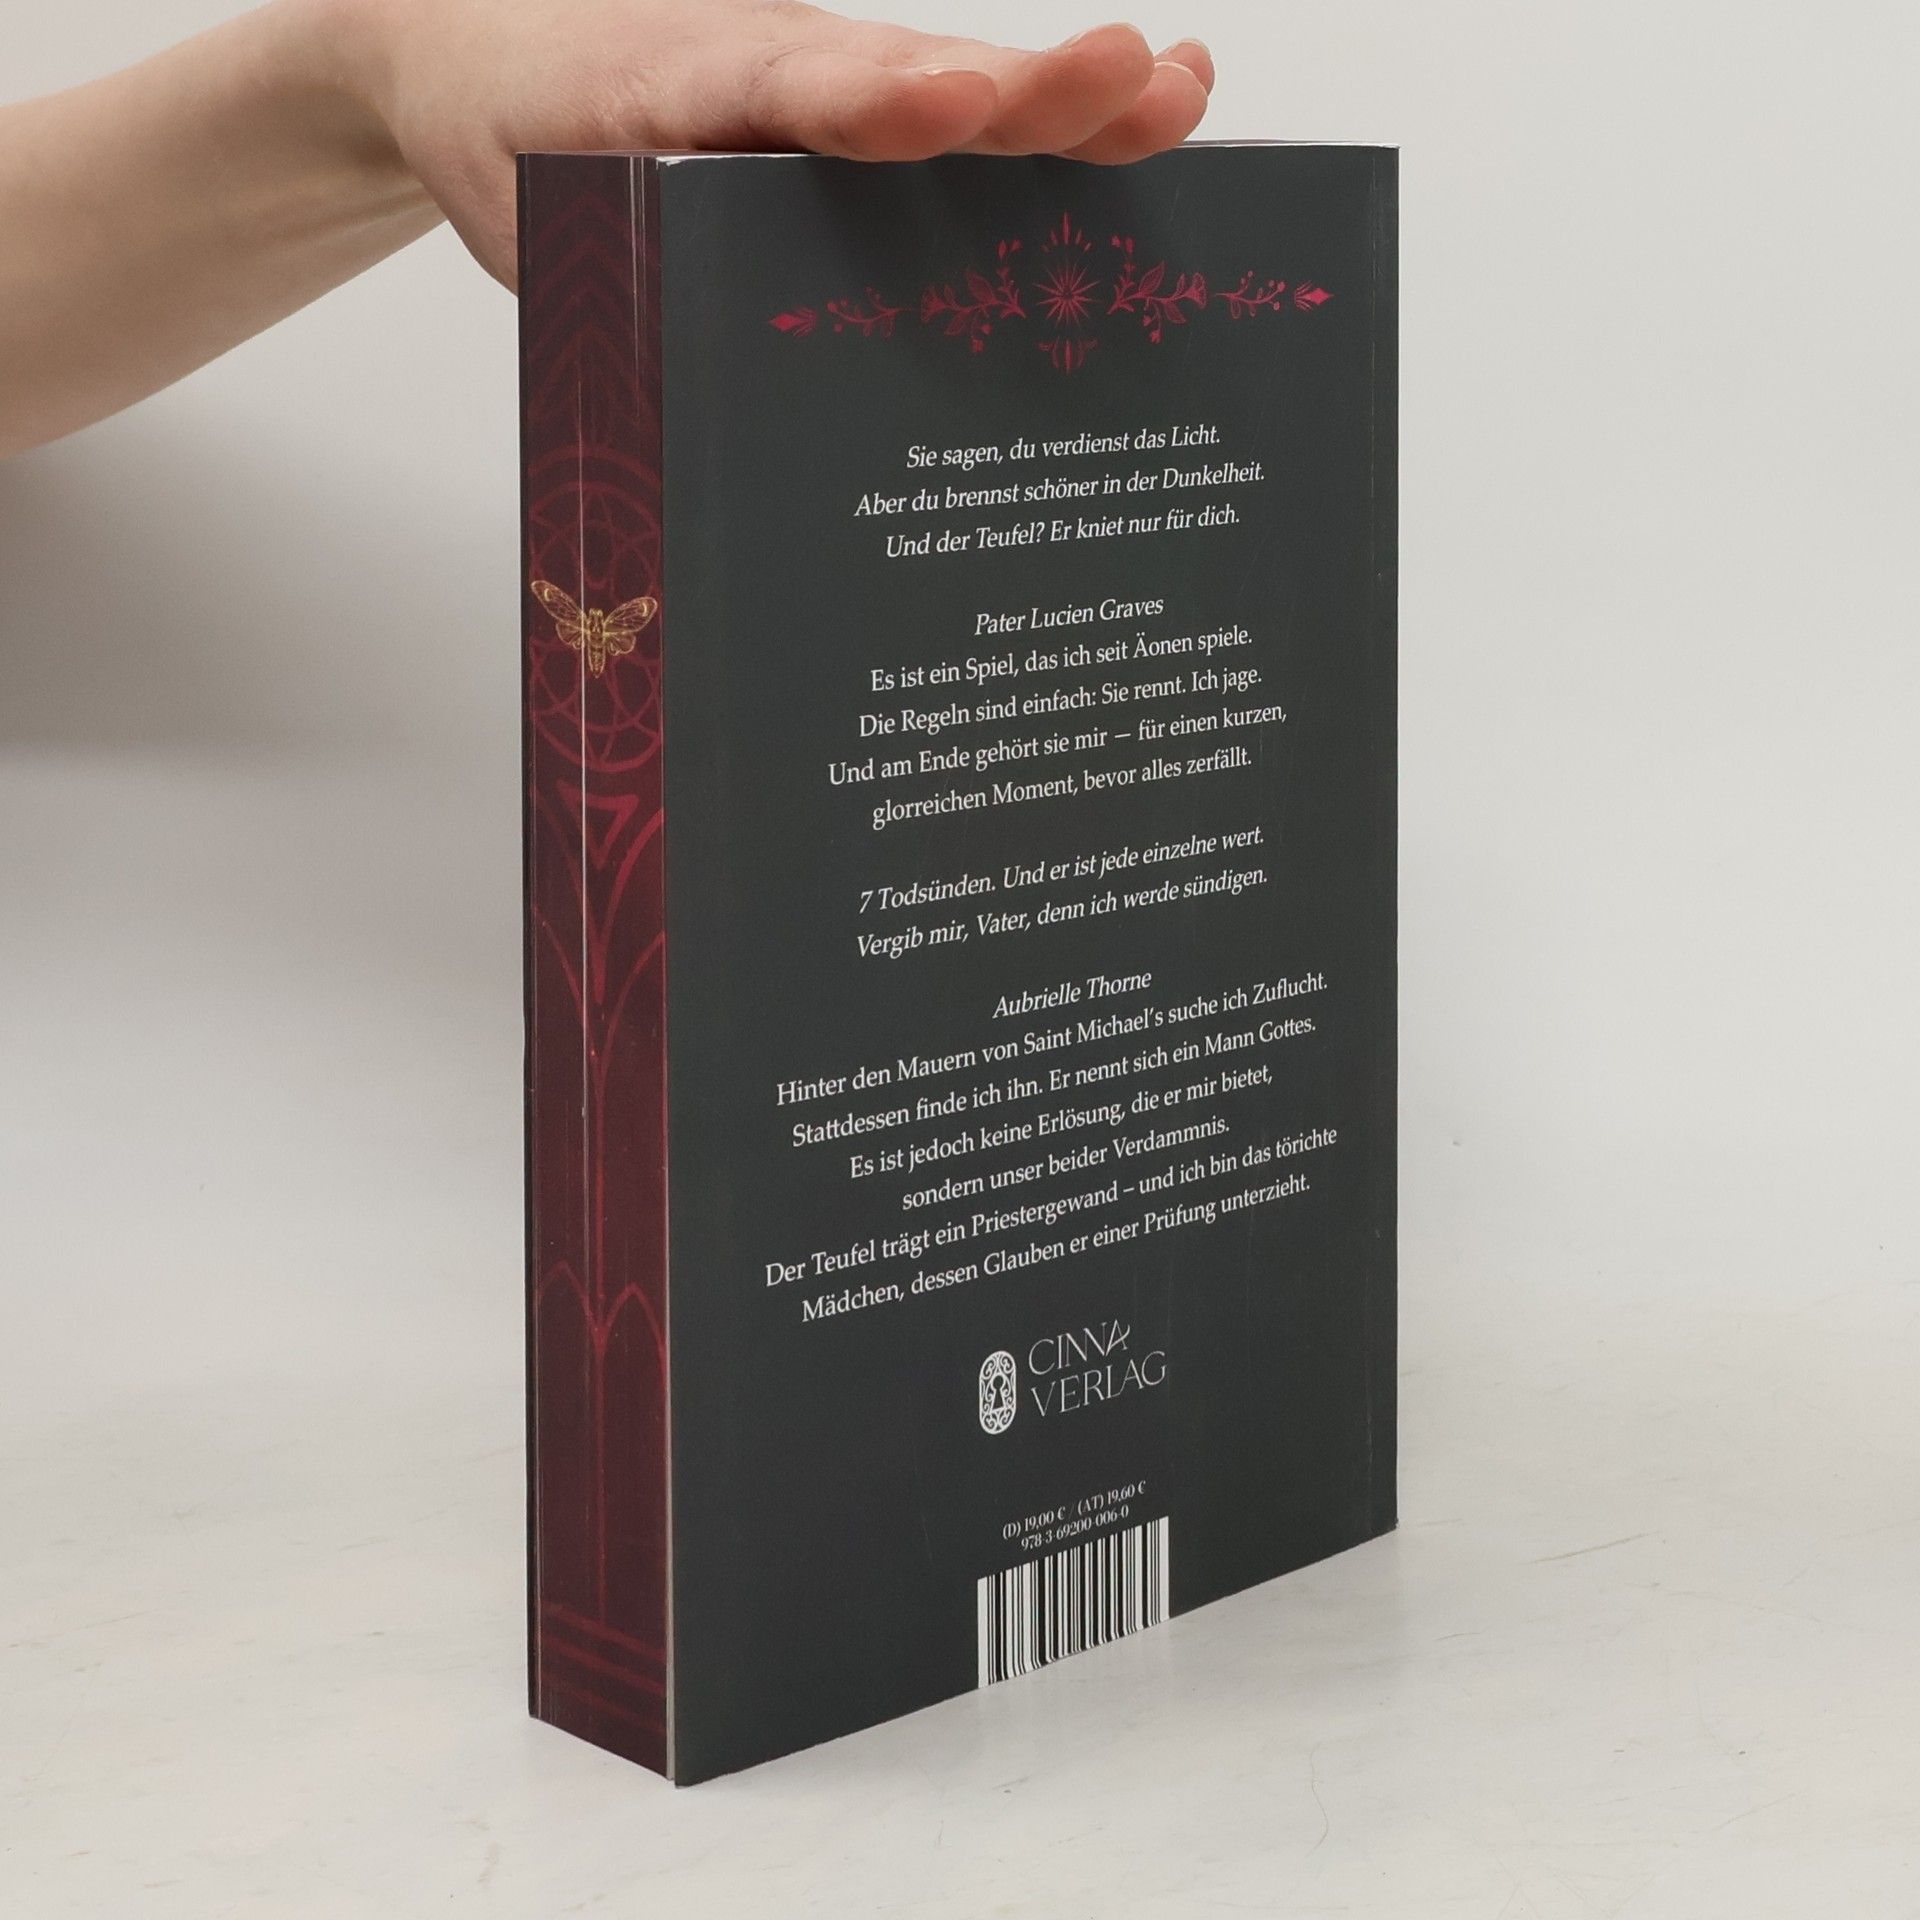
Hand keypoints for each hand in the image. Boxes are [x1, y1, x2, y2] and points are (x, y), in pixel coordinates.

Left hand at [334, 0, 1214, 282]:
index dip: (873, 105)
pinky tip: (1155, 104)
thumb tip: (689, 459)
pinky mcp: (862, 99)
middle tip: (1138, 85)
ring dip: (1070, 100)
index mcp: (684, 101)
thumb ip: (608, 305)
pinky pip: (962, 109)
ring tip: (1181, 92)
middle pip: (919, 80)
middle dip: (1030, 96)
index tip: (950, 103)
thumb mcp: (540, 239)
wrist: (485, 49)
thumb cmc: (517, 152)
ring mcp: (836, 80)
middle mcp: (785, 75)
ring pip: (962, 88)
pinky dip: (1053, 114)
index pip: (790, 98)